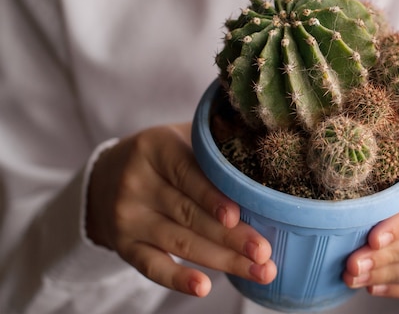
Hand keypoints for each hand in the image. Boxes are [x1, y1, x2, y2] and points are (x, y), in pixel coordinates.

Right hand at [85, 123, 276, 296]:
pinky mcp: (124, 245)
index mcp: (156, 148)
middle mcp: (136, 182)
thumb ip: (213, 145)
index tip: (237, 215)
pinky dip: (177, 279)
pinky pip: (151, 266)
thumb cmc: (165, 156)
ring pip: (180, 242)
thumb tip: (262, 153)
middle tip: (264, 251)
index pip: (187, 173)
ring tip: (259, 270)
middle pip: (189, 213)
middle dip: (231, 236)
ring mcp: (128, 217)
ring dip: (222, 260)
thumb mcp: (181, 137)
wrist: (106, 177)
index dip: (212, 196)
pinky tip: (202, 288)